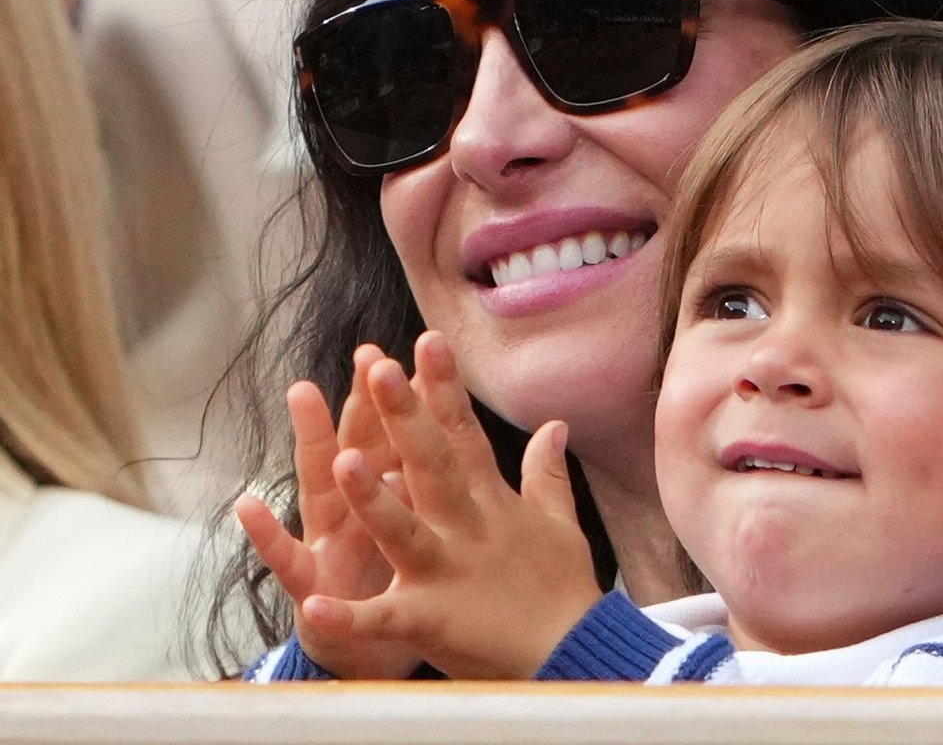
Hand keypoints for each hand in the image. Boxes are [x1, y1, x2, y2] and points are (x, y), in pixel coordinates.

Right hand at [236, 344, 420, 678]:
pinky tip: (247, 503)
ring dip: (312, 442)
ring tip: (304, 392)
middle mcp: (359, 509)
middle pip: (364, 446)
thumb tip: (460, 426)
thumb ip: (438, 477)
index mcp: (397, 497)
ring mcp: (329, 542)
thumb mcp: (425, 529)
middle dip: (365, 400)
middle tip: (368, 352)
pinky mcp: (310, 587)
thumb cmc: (403, 582)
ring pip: (320, 484)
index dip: (419, 398)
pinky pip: (285, 558)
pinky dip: (266, 533)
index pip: (410, 438)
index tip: (428, 347)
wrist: (375, 657)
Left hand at [303, 333, 603, 679]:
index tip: (427, 341)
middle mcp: (466, 528)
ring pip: (403, 529)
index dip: (444, 387)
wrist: (574, 653)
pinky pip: (383, 619)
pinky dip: (351, 616)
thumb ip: (546, 472)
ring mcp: (447, 573)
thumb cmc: (562, 588)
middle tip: (379, 370)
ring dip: (373, 498)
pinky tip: (317, 604)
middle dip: (404, 416)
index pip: (463, 433)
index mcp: (490, 502)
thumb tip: (554, 424)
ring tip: (342, 462)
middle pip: (431, 464)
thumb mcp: (558, 522)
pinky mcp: (430, 621)